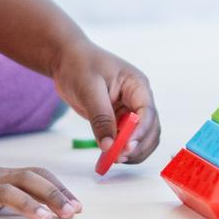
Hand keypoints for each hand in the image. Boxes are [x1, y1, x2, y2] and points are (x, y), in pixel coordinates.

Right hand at [0, 160, 80, 218]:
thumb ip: (15, 196)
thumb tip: (52, 212)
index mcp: (3, 175)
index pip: (37, 174)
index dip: (58, 187)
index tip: (77, 206)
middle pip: (27, 178)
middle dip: (51, 194)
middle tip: (70, 213)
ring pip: (3, 190)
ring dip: (26, 203)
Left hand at [51, 41, 160, 164]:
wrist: (67, 60)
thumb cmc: (79, 65)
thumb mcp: (89, 89)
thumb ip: (101, 117)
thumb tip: (109, 146)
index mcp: (137, 85)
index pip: (147, 112)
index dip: (140, 132)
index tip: (126, 147)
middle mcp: (138, 99)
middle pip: (151, 128)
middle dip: (138, 145)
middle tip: (117, 157)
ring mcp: (130, 111)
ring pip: (144, 138)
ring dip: (133, 151)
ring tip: (113, 159)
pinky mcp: (119, 120)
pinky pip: (127, 139)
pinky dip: (123, 151)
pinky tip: (110, 156)